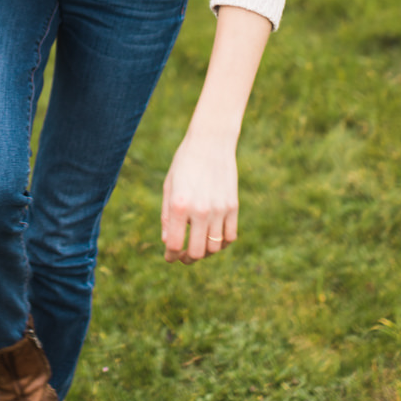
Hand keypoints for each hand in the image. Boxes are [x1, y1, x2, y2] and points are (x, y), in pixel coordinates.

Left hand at [161, 131, 237, 263]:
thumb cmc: (184, 162)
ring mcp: (219, 209)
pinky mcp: (233, 206)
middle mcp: (200, 210)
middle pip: (197, 252)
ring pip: (215, 248)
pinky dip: (222, 243)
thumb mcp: (169, 186)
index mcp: (179, 204)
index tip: (169, 257)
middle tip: (184, 257)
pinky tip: (214, 239)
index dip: (170, 255)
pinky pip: (230, 237)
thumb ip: (167, 216)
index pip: (175, 244)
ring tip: (198, 247)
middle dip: (188, 258)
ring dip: (205, 252)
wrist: (211, 141)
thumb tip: (168, 242)